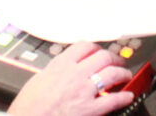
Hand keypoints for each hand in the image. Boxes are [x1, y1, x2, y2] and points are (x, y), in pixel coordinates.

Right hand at [8, 42, 133, 115]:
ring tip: (125, 76)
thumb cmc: (28, 106)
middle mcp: (75, 74)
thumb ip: (54, 71)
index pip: (85, 46)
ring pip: (112, 74)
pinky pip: (113, 100)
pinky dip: (124, 97)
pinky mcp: (90, 109)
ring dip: (123, 73)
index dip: (96, 47)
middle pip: (103, 56)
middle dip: (114, 58)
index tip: (99, 51)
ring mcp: (84, 91)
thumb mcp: (38, 79)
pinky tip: (128, 96)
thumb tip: (62, 68)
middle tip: (118, 61)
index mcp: (61, 65)